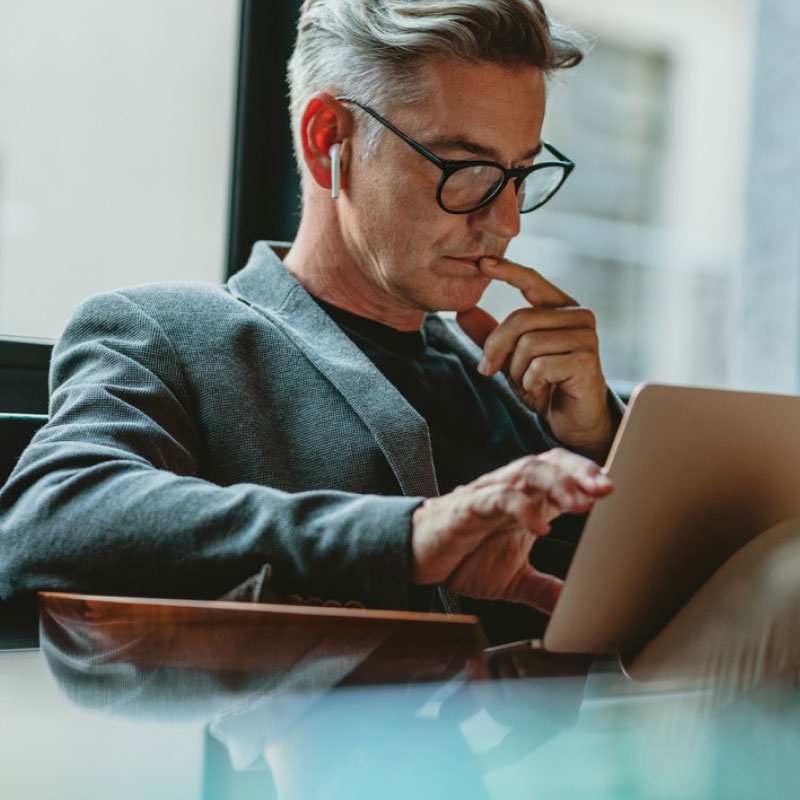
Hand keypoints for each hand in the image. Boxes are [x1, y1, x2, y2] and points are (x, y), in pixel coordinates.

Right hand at [410, 449, 611, 611]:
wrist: (417, 558)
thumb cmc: (464, 558)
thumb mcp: (514, 579)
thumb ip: (546, 590)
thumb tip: (577, 609)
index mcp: (526, 501)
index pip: (562, 474)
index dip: (588, 477)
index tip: (615, 491)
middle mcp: (510, 491)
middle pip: (549, 463)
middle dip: (580, 472)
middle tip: (606, 488)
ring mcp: (489, 495)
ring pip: (526, 472)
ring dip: (557, 483)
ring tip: (581, 502)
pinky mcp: (467, 508)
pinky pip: (496, 499)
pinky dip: (520, 508)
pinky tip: (539, 525)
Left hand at [457, 257, 612, 462]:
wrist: (572, 421)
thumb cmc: (545, 385)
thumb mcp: (510, 358)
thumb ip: (490, 335)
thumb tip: (463, 311)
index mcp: (560, 308)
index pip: (532, 280)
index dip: (508, 270)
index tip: (482, 263)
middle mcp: (578, 316)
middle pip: (520, 319)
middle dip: (496, 348)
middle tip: (488, 370)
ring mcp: (585, 337)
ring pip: (528, 344)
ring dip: (517, 371)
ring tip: (529, 383)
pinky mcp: (586, 360)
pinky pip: (540, 366)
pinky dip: (531, 383)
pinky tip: (543, 390)